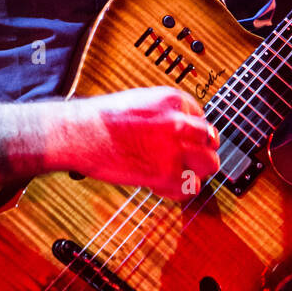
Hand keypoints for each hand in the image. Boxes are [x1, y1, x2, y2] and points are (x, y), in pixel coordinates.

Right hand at [50, 86, 219, 201]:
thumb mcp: (141, 101)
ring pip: (209, 165)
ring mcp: (176, 149)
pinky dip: (178, 190)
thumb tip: (180, 127)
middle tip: (186, 158)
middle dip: (200, 150)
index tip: (180, 140)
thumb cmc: (101, 119)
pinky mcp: (167, 174)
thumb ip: (165, 113)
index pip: (201, 118)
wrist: (80, 134)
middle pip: (211, 140)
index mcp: (173, 99)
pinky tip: (161, 185)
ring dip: (195, 171)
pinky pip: (191, 188)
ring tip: (176, 173)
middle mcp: (180, 122)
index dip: (190, 132)